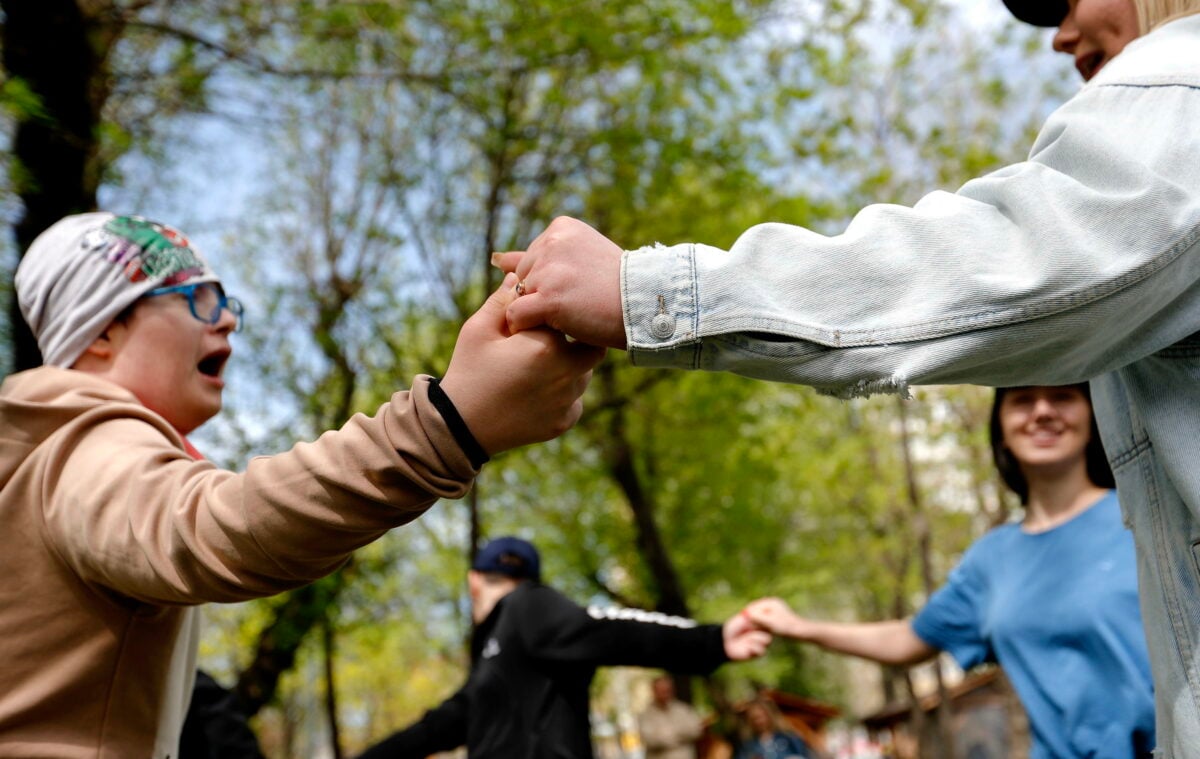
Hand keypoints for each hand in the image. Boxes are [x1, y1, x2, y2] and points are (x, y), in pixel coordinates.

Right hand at [440, 273, 606, 454]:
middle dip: (575, 338)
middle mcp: (566, 373)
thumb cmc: (468, 372)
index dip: (553, 313)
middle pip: (590, 344)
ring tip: (539, 366)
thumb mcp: (478, 330)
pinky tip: (538, 390)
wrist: (460, 427)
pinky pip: (575, 400)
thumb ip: (503, 301)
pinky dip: (563, 393)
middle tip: (549, 339)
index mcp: (546, 345)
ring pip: (584, 373)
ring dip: (570, 365)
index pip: (565, 316)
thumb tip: (517, 277)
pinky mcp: (565, 422)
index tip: (535, 319)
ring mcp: (568, 401)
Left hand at [492, 216, 626, 348]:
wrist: (645, 305)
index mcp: (560, 228)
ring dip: (538, 313)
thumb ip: (536, 256)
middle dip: (540, 296)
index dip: (549, 282)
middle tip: (575, 304)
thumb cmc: (615, 286)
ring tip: (570, 315)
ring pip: (518, 298)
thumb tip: (495, 259)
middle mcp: (551, 243)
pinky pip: (517, 316)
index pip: (531, 261)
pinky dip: (529, 328)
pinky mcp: (548, 298)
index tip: (578, 288)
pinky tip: (553, 329)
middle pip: (522, 278)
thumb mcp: (578, 259)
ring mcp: (549, 270)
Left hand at [722, 609, 772, 660]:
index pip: (770, 621)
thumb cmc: (733, 628)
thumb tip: (767, 612)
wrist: (725, 641)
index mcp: (760, 623)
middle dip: (761, 628)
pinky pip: (762, 650)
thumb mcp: (744, 619)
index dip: (766, 620)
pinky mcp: (758, 653)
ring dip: (755, 638)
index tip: (758, 620)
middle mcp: (762, 632)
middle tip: (751, 628)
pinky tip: (747, 647)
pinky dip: (753, 647)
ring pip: (767, 640)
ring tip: (746, 639)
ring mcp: (761, 643)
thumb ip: (756, 616)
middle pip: (771, 630)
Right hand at [743, 598, 806, 638]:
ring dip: (755, 621)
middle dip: (750, 617)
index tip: (739, 620)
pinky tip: (758, 631)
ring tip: (748, 629)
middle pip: (756, 610)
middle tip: (741, 625)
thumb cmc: (786, 627)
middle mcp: (772, 604)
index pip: (754, 606)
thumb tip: (747, 614)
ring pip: (760, 616)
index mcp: (771, 602)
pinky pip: (764, 620)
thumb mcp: (770, 623)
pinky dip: (760, 624)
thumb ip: (758, 618)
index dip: (746, 613)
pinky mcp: (776, 617)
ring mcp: (774, 610)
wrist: (800, 632)